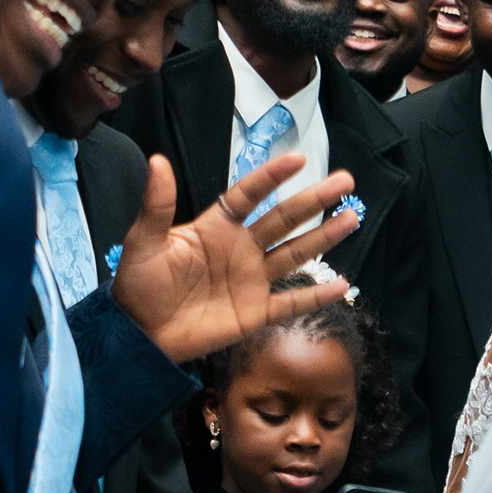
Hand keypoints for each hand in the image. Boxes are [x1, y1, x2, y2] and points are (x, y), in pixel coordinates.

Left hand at [110, 153, 360, 363]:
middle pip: (283, 219)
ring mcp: (251, 280)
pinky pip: (291, 303)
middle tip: (345, 180)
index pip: (249, 195)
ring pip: (295, 253)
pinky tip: (342, 285)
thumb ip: (156, 204)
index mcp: (216, 227)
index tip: (298, 158)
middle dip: (314, 200)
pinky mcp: (256, 312)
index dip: (272, 176)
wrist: (139, 333)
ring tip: (352, 217)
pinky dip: (316, 295)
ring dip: (324, 237)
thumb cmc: (139, 284)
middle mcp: (241, 248)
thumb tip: (157, 160)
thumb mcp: (143, 241)